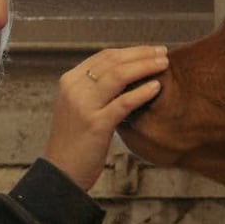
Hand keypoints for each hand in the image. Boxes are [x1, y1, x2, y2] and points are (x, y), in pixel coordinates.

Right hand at [42, 45, 167, 189]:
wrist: (61, 172)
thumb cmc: (75, 141)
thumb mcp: (79, 108)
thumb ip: (95, 90)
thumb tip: (125, 74)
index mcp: (70, 81)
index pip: (104, 56)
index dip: (130, 51)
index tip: (150, 51)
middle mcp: (74, 89)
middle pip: (113, 61)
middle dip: (141, 54)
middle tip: (162, 52)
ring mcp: (83, 106)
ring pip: (119, 76)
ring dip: (145, 66)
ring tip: (163, 64)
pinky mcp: (95, 124)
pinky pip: (124, 102)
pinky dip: (142, 92)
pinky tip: (157, 87)